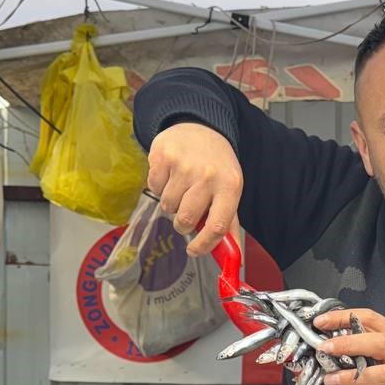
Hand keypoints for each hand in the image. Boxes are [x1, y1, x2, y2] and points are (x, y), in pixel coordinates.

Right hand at [146, 122, 242, 256]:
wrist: (200, 126)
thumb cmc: (216, 165)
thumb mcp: (229, 189)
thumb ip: (228, 222)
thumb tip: (231, 257)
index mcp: (230, 186)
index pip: (217, 226)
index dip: (203, 245)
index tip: (193, 250)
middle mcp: (208, 176)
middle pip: (186, 219)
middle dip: (183, 223)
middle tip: (186, 211)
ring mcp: (184, 165)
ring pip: (168, 206)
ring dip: (171, 202)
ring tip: (181, 186)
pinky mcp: (163, 156)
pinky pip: (154, 188)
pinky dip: (159, 186)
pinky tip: (170, 174)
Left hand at [313, 309, 384, 384]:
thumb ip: (370, 343)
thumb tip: (332, 345)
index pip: (370, 318)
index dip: (344, 317)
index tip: (320, 322)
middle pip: (377, 343)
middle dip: (349, 344)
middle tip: (324, 348)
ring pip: (378, 375)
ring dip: (352, 378)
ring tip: (330, 381)